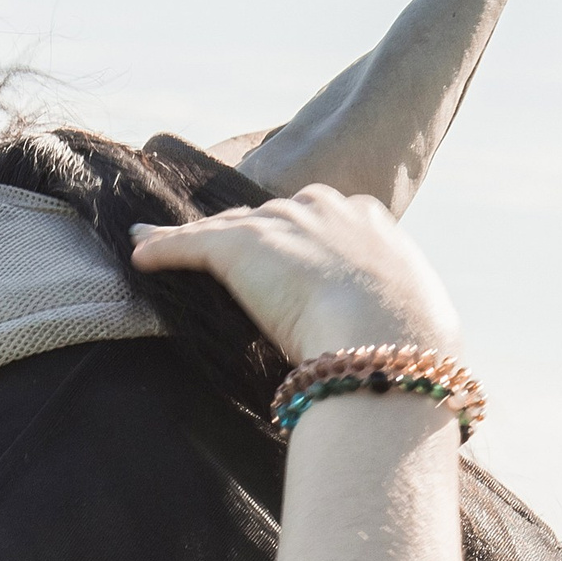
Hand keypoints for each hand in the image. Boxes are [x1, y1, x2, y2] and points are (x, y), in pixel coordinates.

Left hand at [129, 186, 458, 362]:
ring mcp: (280, 224)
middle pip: (269, 216)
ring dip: (195, 240)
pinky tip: (141, 255)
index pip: (320, 219)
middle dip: (248, 233)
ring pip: (227, 228)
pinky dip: (163, 248)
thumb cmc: (412, 344)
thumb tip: (420, 353)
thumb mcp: (416, 318)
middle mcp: (322, 207)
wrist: (388, 339)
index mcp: (369, 220)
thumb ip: (400, 320)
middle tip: (229, 258)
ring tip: (161, 245)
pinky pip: (190, 244)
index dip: (301, 241)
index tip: (292, 263)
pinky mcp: (240, 246)